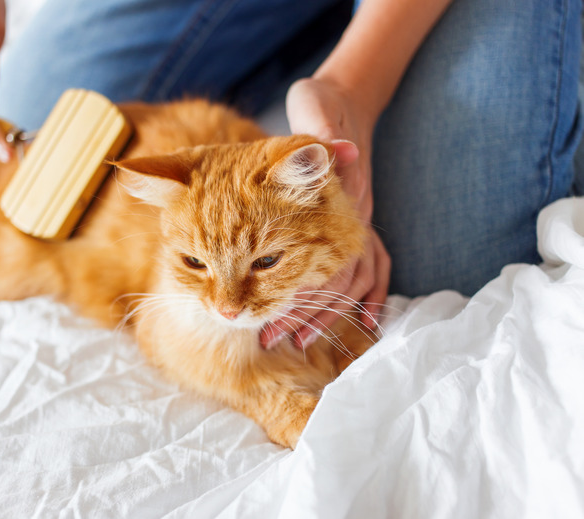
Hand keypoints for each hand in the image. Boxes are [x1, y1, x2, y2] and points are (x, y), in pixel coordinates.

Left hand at [260, 77, 390, 348]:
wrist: (346, 103)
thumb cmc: (323, 110)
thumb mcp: (316, 117)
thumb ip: (319, 141)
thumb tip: (332, 153)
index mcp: (339, 202)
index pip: (322, 261)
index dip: (297, 294)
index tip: (268, 318)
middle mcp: (353, 217)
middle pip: (331, 279)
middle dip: (300, 313)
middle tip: (271, 339)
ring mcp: (358, 222)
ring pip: (349, 280)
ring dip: (322, 314)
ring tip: (295, 340)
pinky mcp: (357, 224)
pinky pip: (373, 269)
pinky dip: (368, 299)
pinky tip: (363, 324)